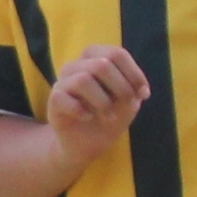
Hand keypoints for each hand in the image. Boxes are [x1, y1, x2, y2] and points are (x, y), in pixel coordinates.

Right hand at [45, 45, 150, 164]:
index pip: (116, 53)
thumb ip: (133, 89)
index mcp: (96, 60)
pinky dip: (81, 111)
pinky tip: (87, 118)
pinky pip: (64, 98)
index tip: (143, 94)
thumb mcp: (128, 102)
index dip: (134, 73)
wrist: (87, 143)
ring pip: (83, 79)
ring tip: (109, 116)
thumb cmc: (108, 115)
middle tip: (126, 105)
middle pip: (101, 64)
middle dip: (121, 87)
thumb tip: (138, 89)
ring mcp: (62, 82)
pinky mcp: (53, 100)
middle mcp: (76, 66)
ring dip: (103, 102)